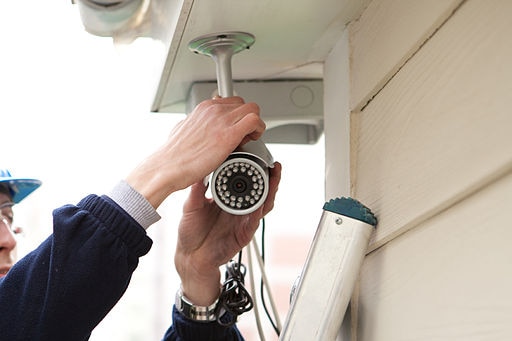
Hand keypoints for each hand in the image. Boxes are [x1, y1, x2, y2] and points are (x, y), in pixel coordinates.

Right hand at [125, 96, 264, 208]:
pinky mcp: (229, 134)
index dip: (237, 116)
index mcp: (204, 108)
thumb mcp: (181, 129)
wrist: (167, 166)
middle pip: (244, 103)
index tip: (236, 128)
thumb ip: (192, 123)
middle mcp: (213, 110)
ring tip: (247, 139)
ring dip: (255, 124)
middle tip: (243, 136)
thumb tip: (195, 125)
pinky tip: (251, 140)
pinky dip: (259, 129)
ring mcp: (222, 120)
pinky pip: (255, 120)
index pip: (231, 101)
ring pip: (253, 109)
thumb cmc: (173, 155)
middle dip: (247, 119)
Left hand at [175, 162, 281, 304]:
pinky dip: (259, 212)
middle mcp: (238, 208)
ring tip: (274, 178)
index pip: (244, 181)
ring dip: (271, 191)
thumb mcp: (190, 206)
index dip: (253, 169)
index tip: (256, 156)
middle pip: (260, 190)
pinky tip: (261, 204)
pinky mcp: (244, 233)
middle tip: (274, 166)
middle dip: (270, 177)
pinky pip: (255, 221)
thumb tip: (198, 171)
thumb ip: (196, 190)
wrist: (191, 256)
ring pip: (263, 204)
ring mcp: (243, 220)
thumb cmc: (190, 232)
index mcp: (227, 199)